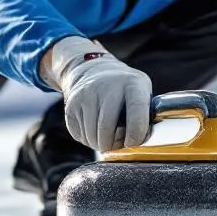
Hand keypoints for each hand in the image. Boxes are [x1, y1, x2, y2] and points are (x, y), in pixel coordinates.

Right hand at [42, 37, 151, 151]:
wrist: (92, 71)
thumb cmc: (124, 89)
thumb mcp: (141, 91)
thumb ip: (145, 115)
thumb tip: (141, 141)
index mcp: (132, 84)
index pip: (136, 111)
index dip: (135, 132)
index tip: (132, 142)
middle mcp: (107, 87)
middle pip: (106, 129)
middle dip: (113, 144)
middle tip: (118, 143)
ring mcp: (85, 95)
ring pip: (91, 137)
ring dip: (101, 144)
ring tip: (108, 136)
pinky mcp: (71, 106)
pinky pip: (80, 136)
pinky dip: (88, 139)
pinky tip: (95, 128)